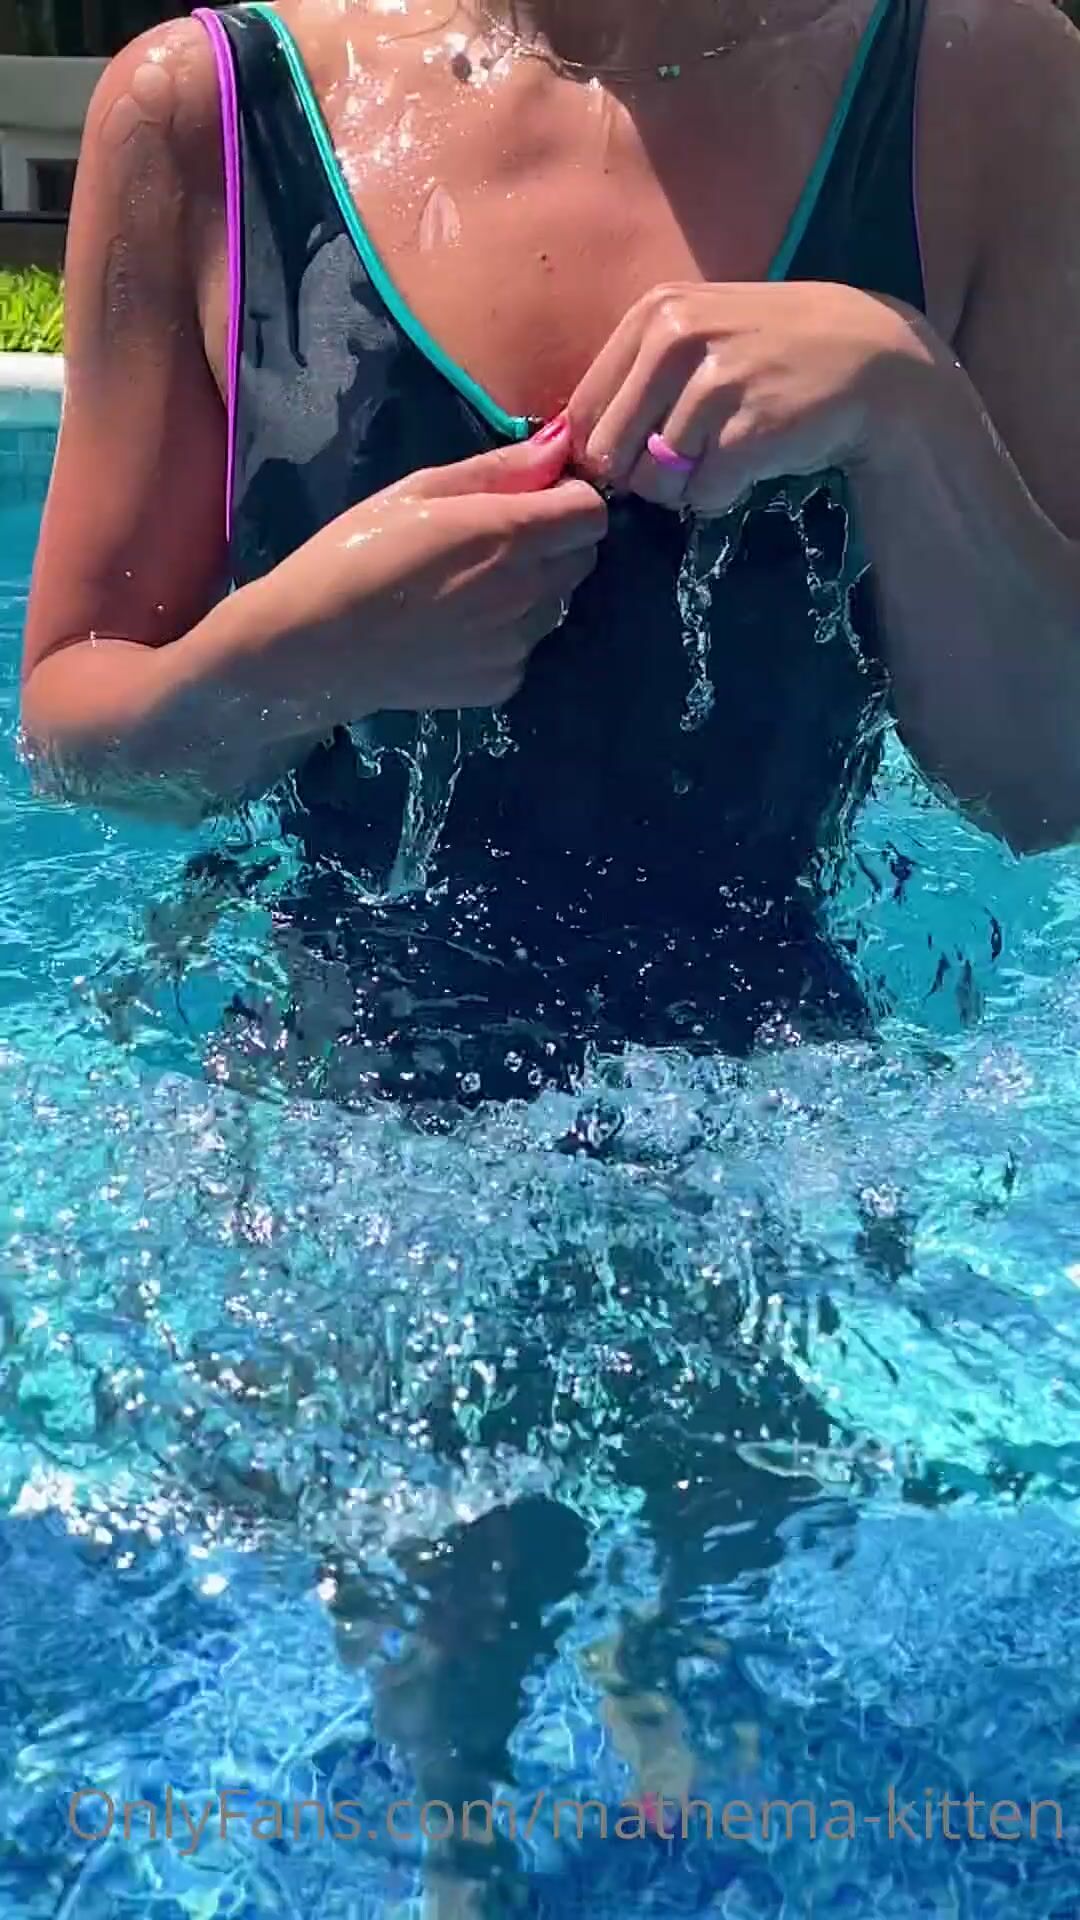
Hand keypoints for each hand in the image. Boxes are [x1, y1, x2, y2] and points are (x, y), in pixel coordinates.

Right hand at [264, 417, 605, 729]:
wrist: (311, 646)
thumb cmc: (355, 552)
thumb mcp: (419, 491)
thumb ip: (500, 470)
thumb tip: (561, 445)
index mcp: (510, 535)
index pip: (593, 513)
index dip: (569, 501)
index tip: (536, 500)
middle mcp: (527, 593)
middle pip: (582, 559)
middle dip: (554, 543)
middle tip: (493, 543)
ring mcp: (518, 646)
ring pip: (556, 605)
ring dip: (532, 591)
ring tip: (466, 589)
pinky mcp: (502, 684)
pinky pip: (527, 648)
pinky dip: (506, 635)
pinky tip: (455, 629)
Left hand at [567, 281, 929, 513]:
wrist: (875, 360)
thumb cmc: (775, 354)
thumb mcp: (701, 336)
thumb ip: (638, 377)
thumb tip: (573, 444)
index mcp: (654, 314)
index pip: (585, 412)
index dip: (605, 450)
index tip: (639, 454)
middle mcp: (677, 339)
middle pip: (611, 453)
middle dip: (641, 475)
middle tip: (686, 461)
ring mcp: (715, 383)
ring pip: (656, 480)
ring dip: (686, 487)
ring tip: (725, 455)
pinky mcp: (749, 428)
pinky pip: (703, 494)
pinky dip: (722, 495)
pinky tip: (751, 466)